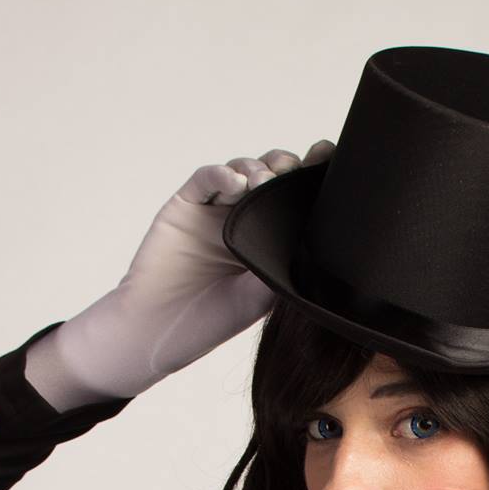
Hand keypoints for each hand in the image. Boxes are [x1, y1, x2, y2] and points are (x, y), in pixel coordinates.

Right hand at [26, 139, 334, 407]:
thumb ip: (287, 264)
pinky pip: (205, 179)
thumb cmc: (209, 320)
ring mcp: (213, 209)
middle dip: (285, 167)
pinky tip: (237, 183)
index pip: (292, 199)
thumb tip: (324, 240)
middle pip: (270, 174)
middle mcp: (242, 218)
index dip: (310, 176)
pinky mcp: (185, 205)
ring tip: (265, 182)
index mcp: (266, 237)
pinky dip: (222, 175)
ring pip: (241, 170)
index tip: (329, 158)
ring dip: (257, 169)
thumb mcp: (263, 295)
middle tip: (294, 172)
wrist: (159, 331)